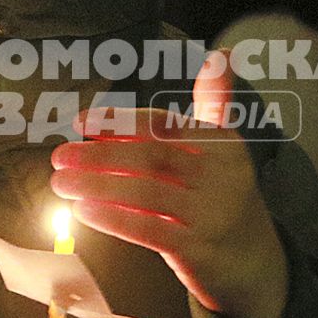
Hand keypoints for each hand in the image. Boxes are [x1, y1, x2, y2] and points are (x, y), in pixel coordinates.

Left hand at [49, 52, 288, 317]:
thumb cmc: (225, 196)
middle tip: (60, 155)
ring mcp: (212, 214)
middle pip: (152, 157)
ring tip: (61, 182)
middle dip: (100, 154)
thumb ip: (213, 103)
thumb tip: (220, 54)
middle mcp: (223, 176)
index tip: (83, 121)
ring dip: (97, 186)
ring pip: (145, 192)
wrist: (256, 263)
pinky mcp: (199, 250)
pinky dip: (113, 219)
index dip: (121, 120)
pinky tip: (84, 211)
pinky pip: (149, 230)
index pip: (166, 124)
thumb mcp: (226, 149)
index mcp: (225, 143)